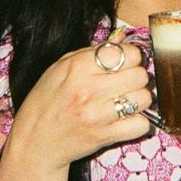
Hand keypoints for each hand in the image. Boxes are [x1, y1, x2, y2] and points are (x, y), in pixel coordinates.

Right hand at [2, 42, 152, 175]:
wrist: (36, 140)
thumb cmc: (47, 100)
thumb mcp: (60, 66)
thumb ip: (93, 52)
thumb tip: (124, 40)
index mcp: (78, 67)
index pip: (127, 53)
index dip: (131, 56)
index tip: (125, 62)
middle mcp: (90, 90)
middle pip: (140, 75)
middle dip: (136, 76)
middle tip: (125, 81)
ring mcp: (99, 115)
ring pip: (144, 99)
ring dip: (138, 99)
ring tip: (124, 100)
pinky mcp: (106, 136)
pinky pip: (142, 125)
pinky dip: (138, 122)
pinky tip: (125, 119)